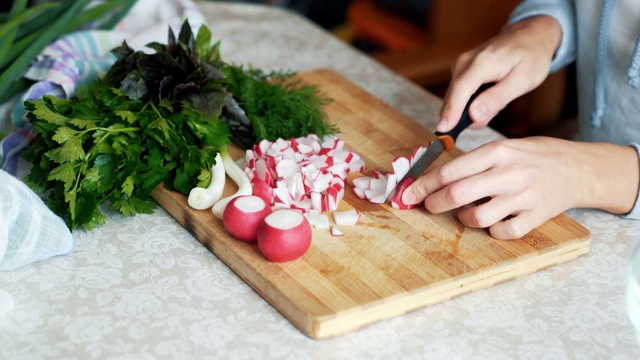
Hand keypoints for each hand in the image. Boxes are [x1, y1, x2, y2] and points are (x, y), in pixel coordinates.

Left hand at [402, 137, 638, 238]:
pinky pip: (503, 233)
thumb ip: (473, 162)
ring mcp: (524, 197)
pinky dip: (491, 231)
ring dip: (464, 219)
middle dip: (433, 204)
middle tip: (426, 207)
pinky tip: (492, 223)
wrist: (578, 168)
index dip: (423, 185)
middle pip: (457, 194)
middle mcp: (509, 173)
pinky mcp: (536, 217)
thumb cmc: (534, 156)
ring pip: (478, 217)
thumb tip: (433, 179)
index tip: (407, 194)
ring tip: (466, 213)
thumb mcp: (505, 147)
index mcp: (498, 151)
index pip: (450, 170)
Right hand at [437, 16, 561, 132]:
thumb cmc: (531, 56)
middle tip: (488, 118)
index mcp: (483, 62)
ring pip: (457, 97)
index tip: (443, 129)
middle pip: (454, 96)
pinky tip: (491, 96)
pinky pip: (460, 93)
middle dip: (463, 117)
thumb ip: (497, 99)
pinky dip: (472, 102)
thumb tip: (473, 114)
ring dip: (471, 109)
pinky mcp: (461, 70)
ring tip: (499, 99)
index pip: (461, 89)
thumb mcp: (523, 80)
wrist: (530, 34)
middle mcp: (465, 62)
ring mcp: (461, 65)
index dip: (451, 111)